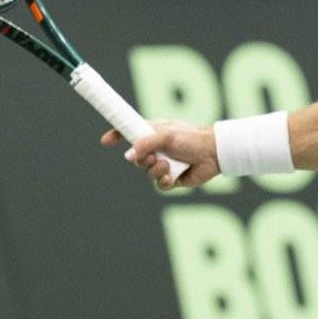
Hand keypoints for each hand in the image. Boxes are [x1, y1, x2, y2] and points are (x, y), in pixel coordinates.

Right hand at [102, 121, 220, 191]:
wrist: (213, 153)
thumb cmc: (190, 138)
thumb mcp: (165, 135)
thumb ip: (144, 144)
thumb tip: (127, 156)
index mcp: (153, 133)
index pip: (130, 134)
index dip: (116, 136)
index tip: (105, 141)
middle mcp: (157, 149)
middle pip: (136, 158)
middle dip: (142, 160)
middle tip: (154, 157)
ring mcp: (164, 164)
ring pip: (148, 173)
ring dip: (155, 171)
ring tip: (166, 166)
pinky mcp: (173, 178)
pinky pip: (160, 185)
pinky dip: (163, 181)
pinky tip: (171, 176)